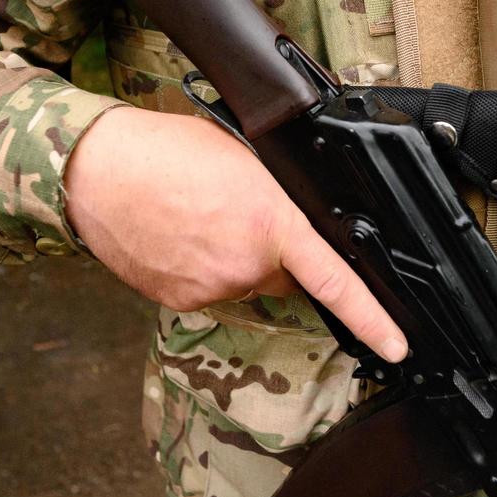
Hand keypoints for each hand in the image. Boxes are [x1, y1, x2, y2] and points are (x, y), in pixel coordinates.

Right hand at [64, 107, 408, 362]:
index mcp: (271, 223)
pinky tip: (179, 238)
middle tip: (237, 213)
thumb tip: (300, 219)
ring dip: (234, 258)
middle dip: (276, 254)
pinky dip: (202, 270)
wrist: (98, 171)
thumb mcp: (243, 158)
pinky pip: (211, 290)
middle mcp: (246, 264)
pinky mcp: (182, 301)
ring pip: (245, 282)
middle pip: (285, 276)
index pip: (336, 282)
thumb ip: (280, 197)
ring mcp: (212, 288)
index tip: (398, 344)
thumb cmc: (166, 151)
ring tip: (198, 218)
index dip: (373, 319)